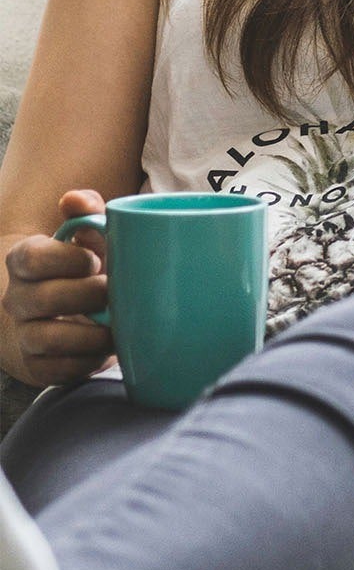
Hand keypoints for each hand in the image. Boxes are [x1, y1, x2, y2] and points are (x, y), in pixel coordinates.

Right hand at [1, 189, 114, 389]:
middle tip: (115, 293)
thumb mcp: (89, 239)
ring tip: (118, 326)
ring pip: (46, 338)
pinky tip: (109, 349)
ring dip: (90, 334)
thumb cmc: (86, 269)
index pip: (31, 258)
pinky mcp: (39, 366)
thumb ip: (86, 213)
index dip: (66, 259)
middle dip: (86, 296)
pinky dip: (88, 361)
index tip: (96, 261)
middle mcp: (18, 298)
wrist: (70, 314)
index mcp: (26, 260)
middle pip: (43, 298)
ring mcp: (25, 334)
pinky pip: (58, 370)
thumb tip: (76, 199)